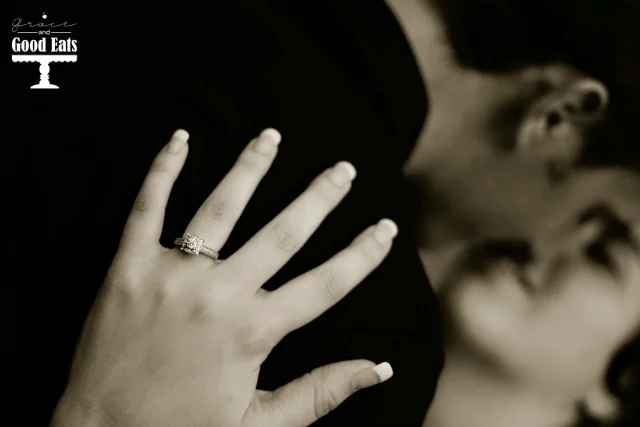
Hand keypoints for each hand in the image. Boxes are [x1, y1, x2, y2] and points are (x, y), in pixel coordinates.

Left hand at [52, 129, 396, 426]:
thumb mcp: (260, 423)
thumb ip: (322, 392)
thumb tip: (381, 369)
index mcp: (254, 332)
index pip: (325, 285)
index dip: (362, 256)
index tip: (386, 228)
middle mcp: (218, 295)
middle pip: (283, 233)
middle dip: (320, 197)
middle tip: (343, 169)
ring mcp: (171, 276)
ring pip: (221, 207)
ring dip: (251, 167)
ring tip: (272, 136)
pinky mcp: (127, 268)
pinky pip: (146, 208)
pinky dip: (163, 170)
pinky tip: (181, 139)